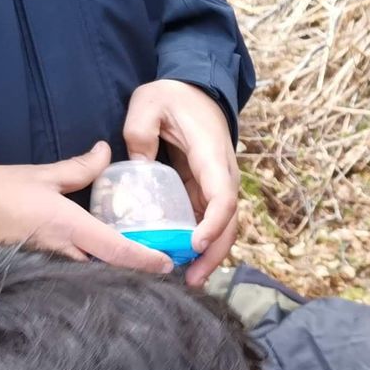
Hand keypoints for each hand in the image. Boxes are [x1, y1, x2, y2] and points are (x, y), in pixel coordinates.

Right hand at [0, 142, 174, 273]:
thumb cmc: (2, 190)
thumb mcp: (44, 175)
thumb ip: (80, 168)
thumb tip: (107, 151)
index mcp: (69, 226)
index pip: (116, 249)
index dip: (144, 259)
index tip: (167, 264)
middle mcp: (64, 252)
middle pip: (110, 271)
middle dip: (135, 274)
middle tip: (160, 271)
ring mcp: (52, 266)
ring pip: (93, 279)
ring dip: (115, 278)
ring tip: (140, 275)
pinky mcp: (41, 271)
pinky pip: (74, 280)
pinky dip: (93, 279)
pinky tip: (106, 277)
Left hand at [124, 79, 238, 286]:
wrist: (196, 89)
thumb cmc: (173, 95)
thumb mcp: (148, 102)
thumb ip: (140, 131)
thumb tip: (140, 168)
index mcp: (211, 155)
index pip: (222, 196)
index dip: (213, 224)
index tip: (195, 244)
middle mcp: (222, 174)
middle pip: (229, 222)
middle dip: (214, 253)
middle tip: (192, 279)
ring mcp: (216, 184)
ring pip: (223, 226)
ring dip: (210, 254)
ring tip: (191, 280)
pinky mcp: (206, 190)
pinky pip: (209, 220)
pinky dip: (202, 243)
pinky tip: (186, 261)